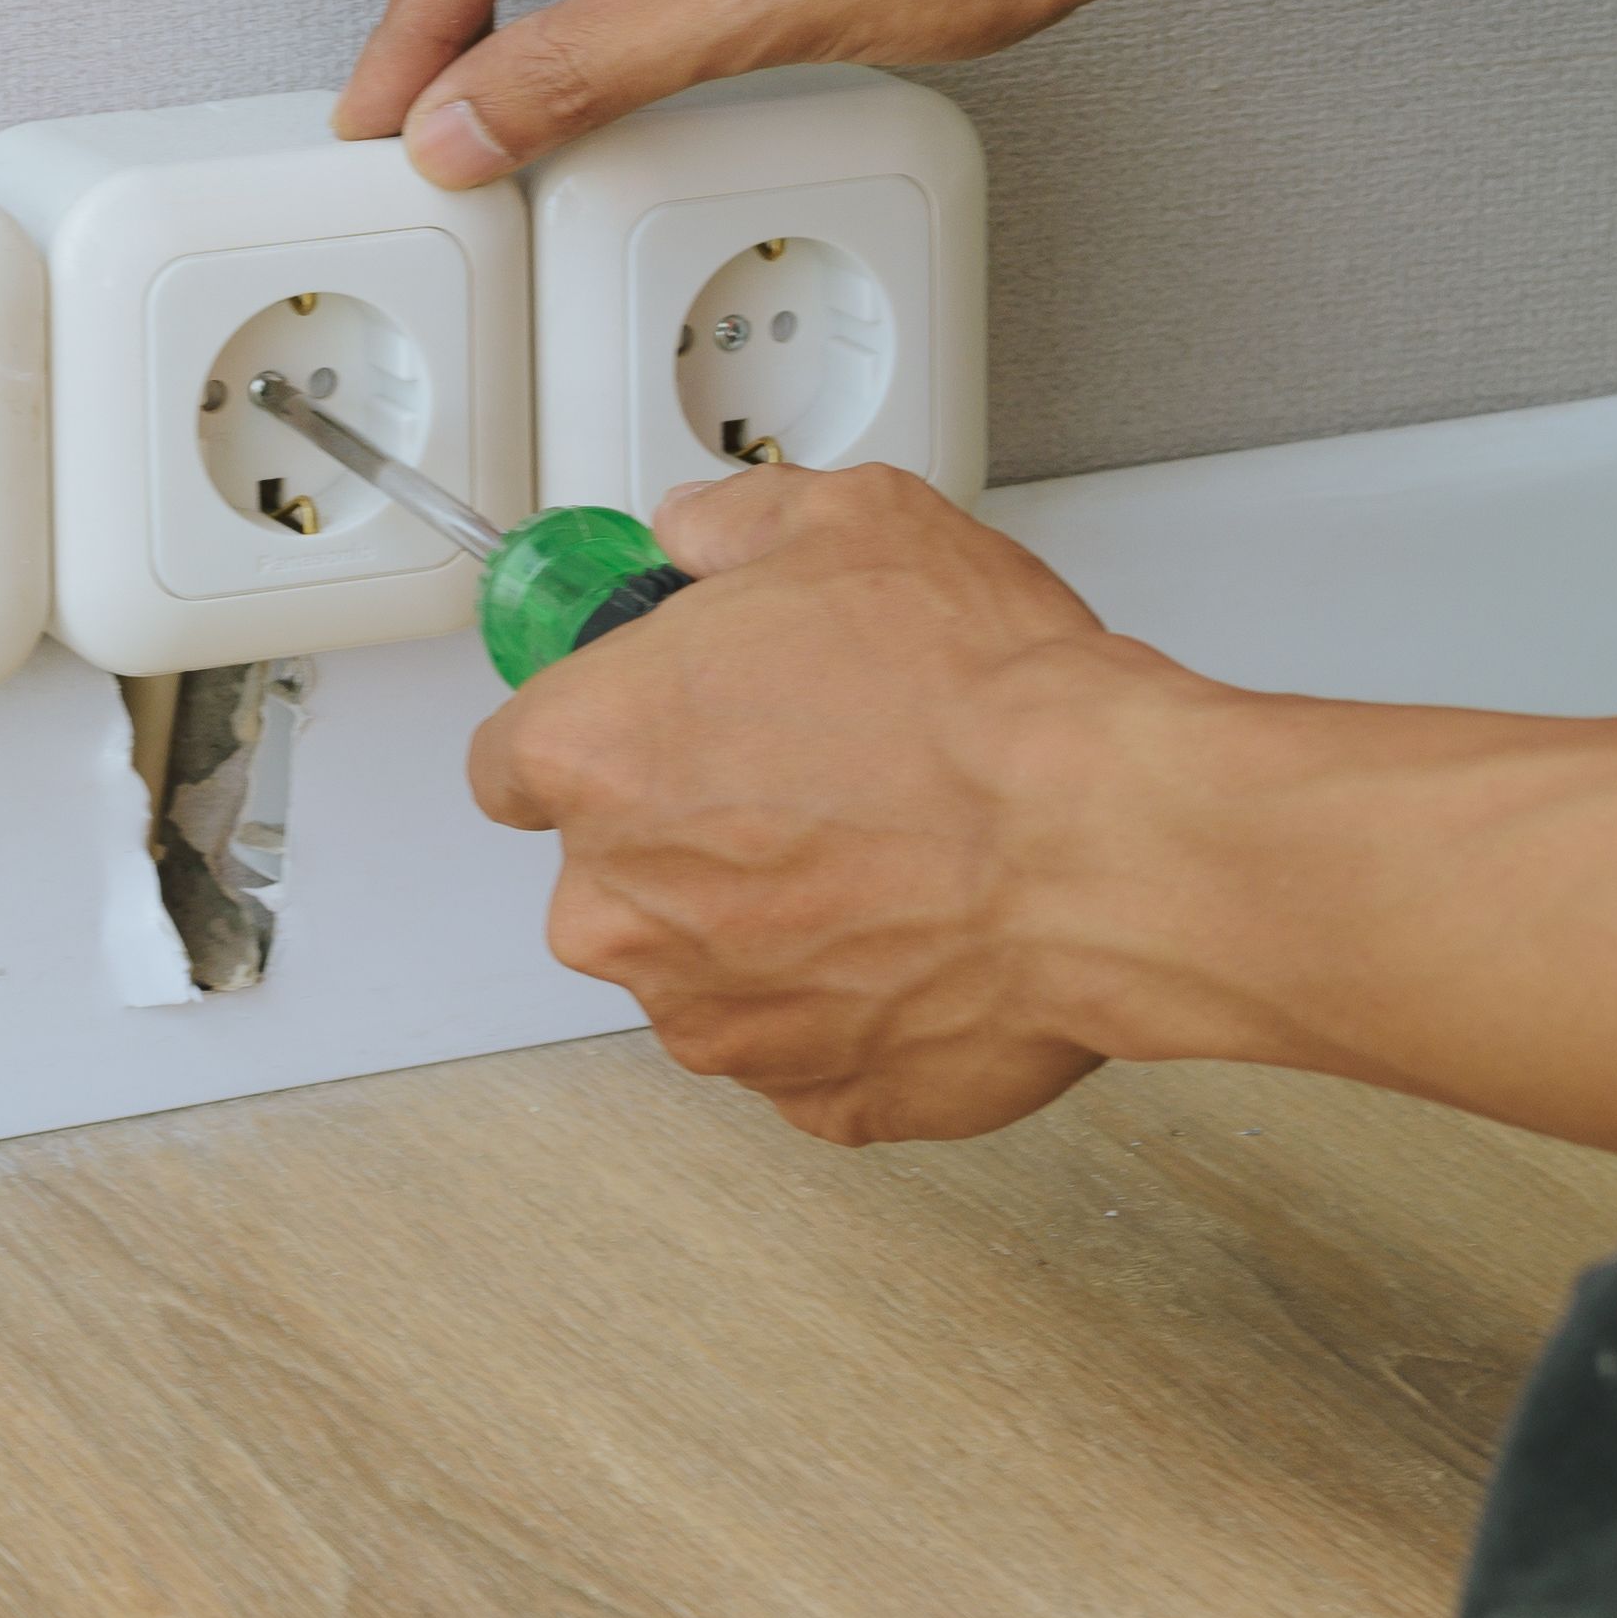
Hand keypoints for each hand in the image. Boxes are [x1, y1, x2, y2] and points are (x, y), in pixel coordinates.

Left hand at [467, 460, 1182, 1143]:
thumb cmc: (978, 700)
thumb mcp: (848, 522)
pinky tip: (926, 932)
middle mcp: (619, 906)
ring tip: (892, 853)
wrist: (1101, 844)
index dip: (597, 732)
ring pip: (708, 963)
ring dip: (774, 921)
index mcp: (591, 756)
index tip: (653, 726)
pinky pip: (806, 1042)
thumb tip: (699, 535)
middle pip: (614, 869)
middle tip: (816, 776)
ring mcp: (710, 1017)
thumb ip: (734, 527)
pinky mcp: (811, 1095)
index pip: (515, 762)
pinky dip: (854, 1000)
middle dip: (695, 832)